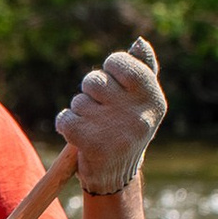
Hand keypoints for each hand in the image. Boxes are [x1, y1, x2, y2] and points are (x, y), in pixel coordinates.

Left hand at [57, 37, 164, 195]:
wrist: (117, 176)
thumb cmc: (127, 129)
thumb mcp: (141, 101)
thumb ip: (142, 69)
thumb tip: (140, 42)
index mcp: (153, 98)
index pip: (118, 61)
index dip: (109, 70)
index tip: (114, 85)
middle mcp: (137, 113)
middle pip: (94, 80)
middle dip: (91, 93)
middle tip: (102, 112)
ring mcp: (114, 128)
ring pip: (78, 101)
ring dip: (79, 112)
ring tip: (94, 127)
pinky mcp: (91, 143)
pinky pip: (64, 118)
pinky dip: (65, 125)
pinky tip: (79, 137)